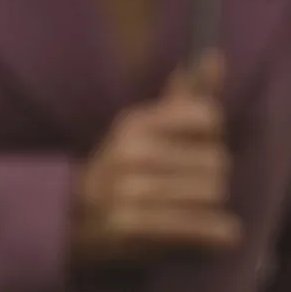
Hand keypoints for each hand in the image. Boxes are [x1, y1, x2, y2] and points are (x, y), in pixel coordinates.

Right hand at [70, 52, 239, 264]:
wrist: (70, 219)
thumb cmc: (121, 168)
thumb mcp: (145, 127)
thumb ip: (185, 97)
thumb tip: (214, 55)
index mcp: (137, 123)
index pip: (207, 116)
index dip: (212, 135)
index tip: (200, 147)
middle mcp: (132, 153)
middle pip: (216, 161)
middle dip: (214, 176)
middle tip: (197, 187)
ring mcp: (129, 192)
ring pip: (212, 195)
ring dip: (214, 208)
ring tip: (199, 212)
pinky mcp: (132, 230)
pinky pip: (199, 229)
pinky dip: (217, 235)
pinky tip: (221, 236)